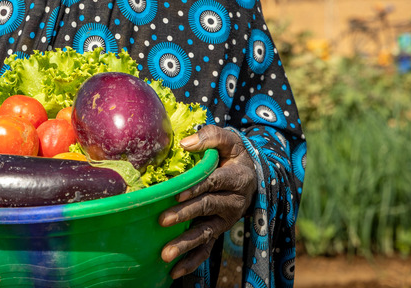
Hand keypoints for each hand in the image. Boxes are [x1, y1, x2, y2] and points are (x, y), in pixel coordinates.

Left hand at [158, 125, 255, 279]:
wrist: (248, 174)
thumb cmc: (232, 154)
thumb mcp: (228, 140)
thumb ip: (210, 137)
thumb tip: (186, 143)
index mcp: (237, 178)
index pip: (213, 183)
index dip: (195, 188)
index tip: (175, 194)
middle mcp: (234, 202)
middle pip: (207, 208)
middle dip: (184, 215)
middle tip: (162, 221)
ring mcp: (225, 220)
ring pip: (206, 233)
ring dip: (185, 245)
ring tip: (165, 254)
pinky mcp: (218, 231)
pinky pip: (206, 249)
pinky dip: (192, 262)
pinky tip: (174, 272)